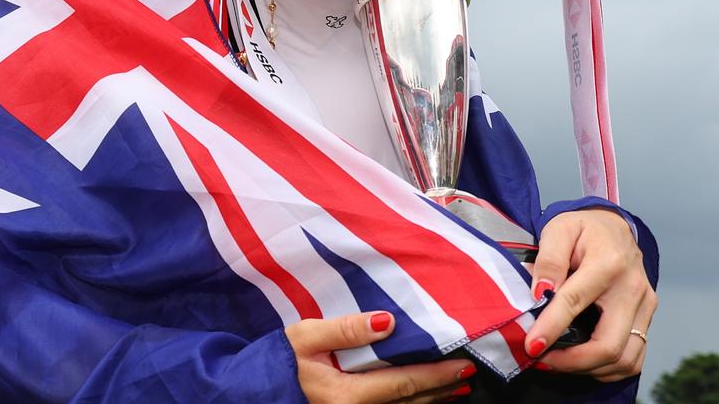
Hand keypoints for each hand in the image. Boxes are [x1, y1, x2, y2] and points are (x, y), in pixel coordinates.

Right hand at [286, 312, 476, 402]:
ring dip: (430, 399)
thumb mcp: (305, 336)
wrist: (252, 390)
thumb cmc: (277, 361)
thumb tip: (387, 321)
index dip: (436, 374)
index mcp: (346, 395)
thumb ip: (346, 329)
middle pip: (409, 401)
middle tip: (466, 374)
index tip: (461, 364)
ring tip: (453, 388)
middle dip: (440, 388)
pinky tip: (421, 399)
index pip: (403, 383)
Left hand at [525, 210, 656, 381]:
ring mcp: (646, 305)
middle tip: (542, 359)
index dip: (551, 328)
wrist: (614, 227)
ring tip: (558, 361)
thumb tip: (540, 293)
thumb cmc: (583, 229)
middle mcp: (633, 288)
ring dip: (589, 368)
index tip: (532, 346)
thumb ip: (548, 260)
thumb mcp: (558, 229)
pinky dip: (607, 367)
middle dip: (573, 362)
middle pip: (609, 344)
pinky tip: (582, 360)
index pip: (575, 302)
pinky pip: (634, 357)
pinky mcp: (648, 317)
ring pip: (625, 359)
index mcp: (608, 263)